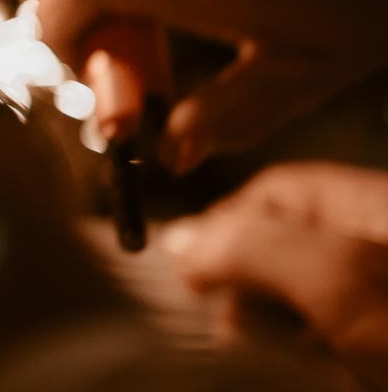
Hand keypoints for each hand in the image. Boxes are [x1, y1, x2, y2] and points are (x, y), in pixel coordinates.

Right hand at [166, 162, 387, 387]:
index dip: (229, 221)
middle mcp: (386, 249)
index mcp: (383, 209)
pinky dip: (309, 346)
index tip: (191, 268)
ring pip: (313, 296)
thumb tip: (183, 240)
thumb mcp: (340, 283)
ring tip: (273, 340)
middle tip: (230, 312)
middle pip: (294, 240)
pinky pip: (337, 337)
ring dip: (276, 317)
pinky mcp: (385, 354)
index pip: (285, 191)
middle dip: (249, 272)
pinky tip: (314, 361)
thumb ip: (255, 247)